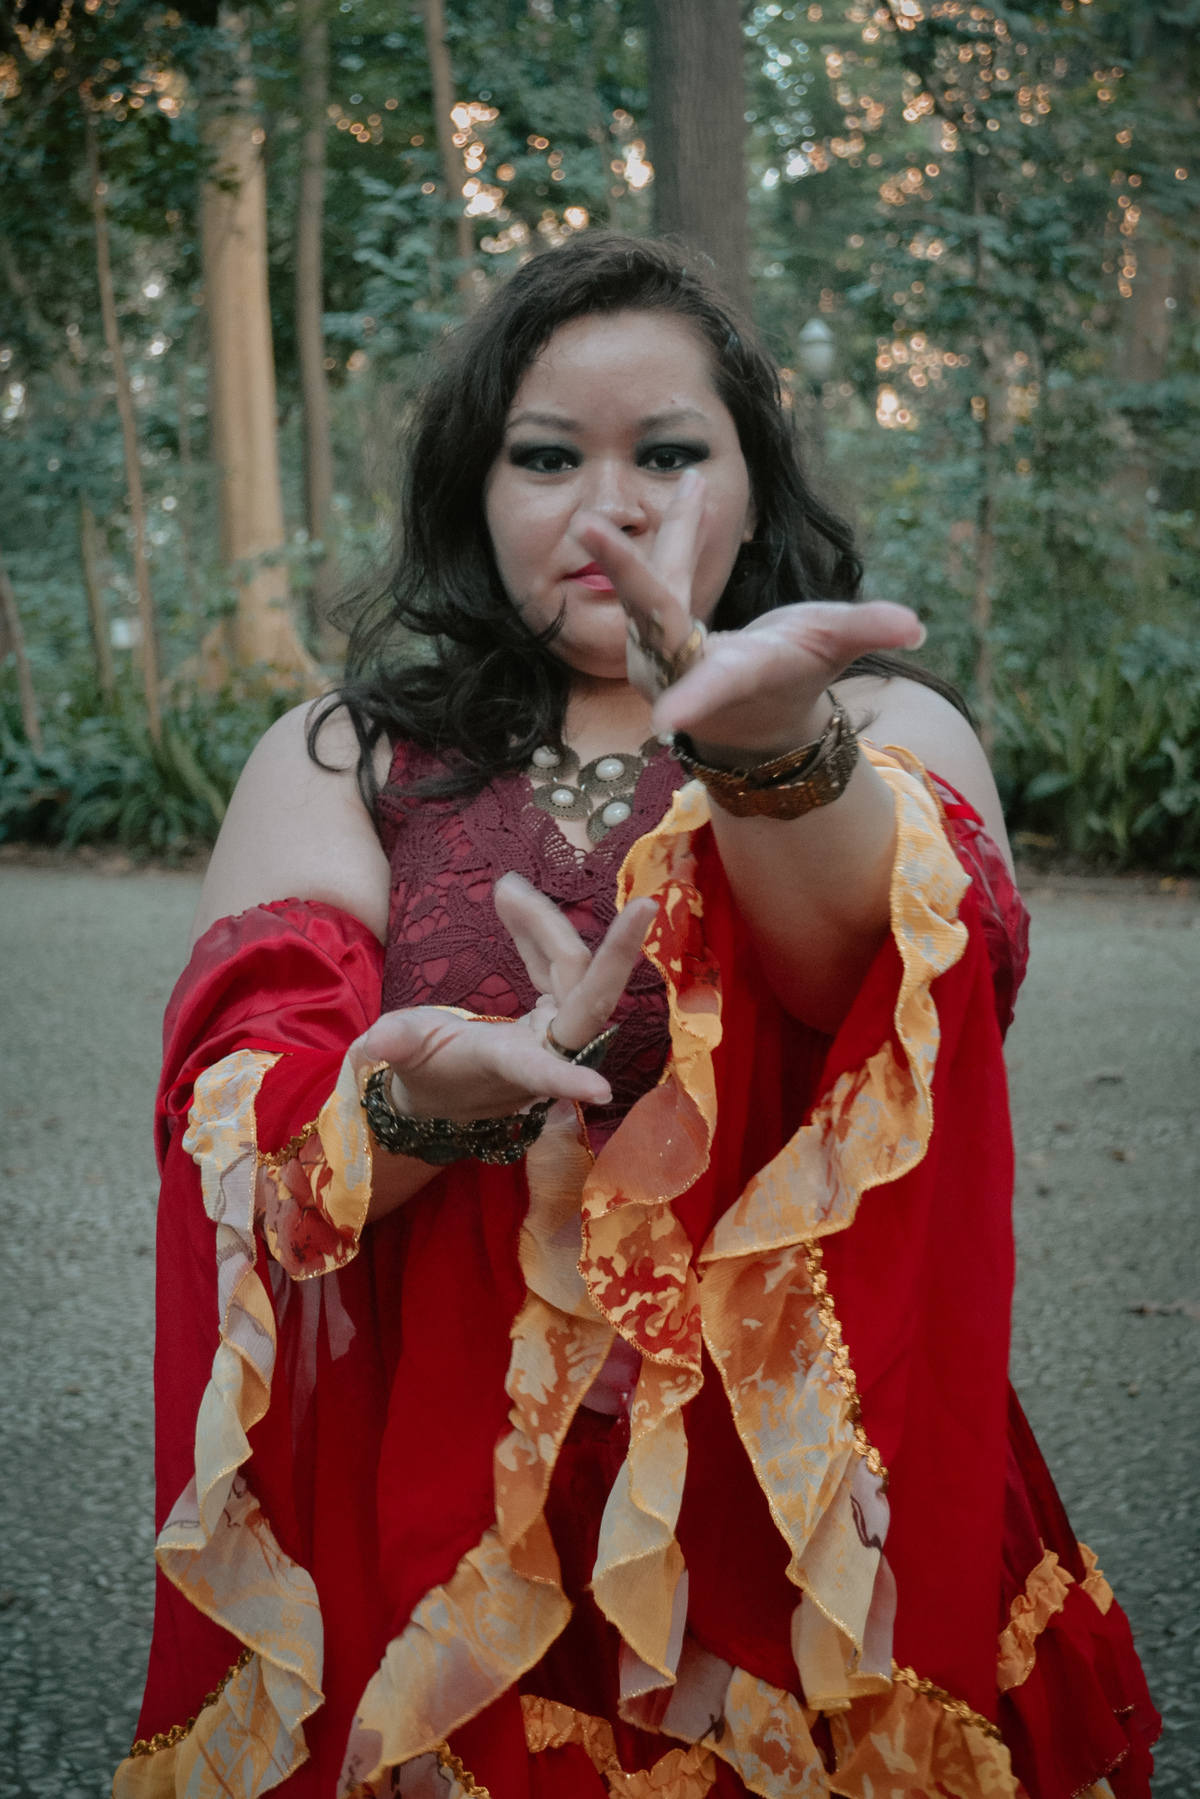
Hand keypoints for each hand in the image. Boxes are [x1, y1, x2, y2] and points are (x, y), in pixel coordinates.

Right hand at [355, 875, 656, 1121]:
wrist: (440, 1091)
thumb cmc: (422, 1076)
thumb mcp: (401, 1058)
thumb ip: (396, 1045)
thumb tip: (377, 1043)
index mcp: (505, 1067)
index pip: (539, 1071)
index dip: (565, 1080)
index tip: (601, 1091)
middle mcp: (543, 1051)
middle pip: (588, 1000)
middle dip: (617, 956)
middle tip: (646, 906)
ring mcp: (555, 1031)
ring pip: (572, 970)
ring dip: (546, 925)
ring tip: (506, 888)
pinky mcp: (555, 1013)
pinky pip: (556, 964)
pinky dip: (536, 932)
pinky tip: (513, 901)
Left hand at [574, 470, 924, 756]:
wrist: (747, 713)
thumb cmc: (793, 682)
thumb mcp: (831, 653)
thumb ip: (866, 633)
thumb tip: (912, 624)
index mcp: (729, 682)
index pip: (715, 688)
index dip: (696, 699)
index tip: (666, 717)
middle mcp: (680, 669)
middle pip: (653, 613)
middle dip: (625, 569)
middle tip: (588, 525)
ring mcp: (653, 648)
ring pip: (655, 579)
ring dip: (672, 531)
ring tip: (694, 484)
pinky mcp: (645, 624)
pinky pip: (657, 569)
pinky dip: (679, 531)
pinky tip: (695, 488)